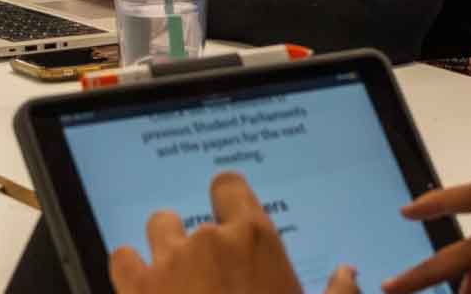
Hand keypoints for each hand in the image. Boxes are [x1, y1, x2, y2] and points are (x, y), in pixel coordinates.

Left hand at [109, 171, 355, 293]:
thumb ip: (337, 292)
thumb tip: (348, 273)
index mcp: (254, 239)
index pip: (230, 187)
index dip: (227, 199)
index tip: (228, 215)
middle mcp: (208, 239)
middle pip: (193, 218)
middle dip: (198, 241)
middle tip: (210, 273)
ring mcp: (168, 261)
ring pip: (157, 226)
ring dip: (164, 246)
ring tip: (175, 274)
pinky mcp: (136, 286)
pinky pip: (122, 257)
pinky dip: (130, 268)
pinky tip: (142, 285)